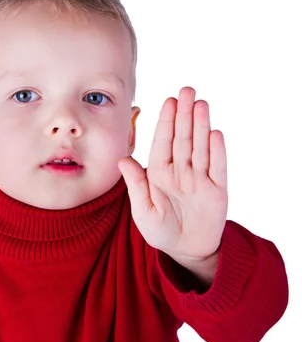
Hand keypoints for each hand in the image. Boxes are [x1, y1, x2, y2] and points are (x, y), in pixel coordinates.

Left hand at [118, 86, 227, 264]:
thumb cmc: (160, 231)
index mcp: (160, 173)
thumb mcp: (143, 211)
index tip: (169, 101)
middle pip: (183, 138)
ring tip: (201, 104)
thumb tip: (124, 160)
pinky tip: (215, 134)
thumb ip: (136, 185)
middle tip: (187, 90)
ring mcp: (200, 179)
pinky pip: (217, 168)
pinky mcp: (217, 190)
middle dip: (185, 114)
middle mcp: (180, 171)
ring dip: (201, 126)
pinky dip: (217, 152)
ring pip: (200, 147)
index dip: (166, 121)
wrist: (186, 251)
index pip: (163, 142)